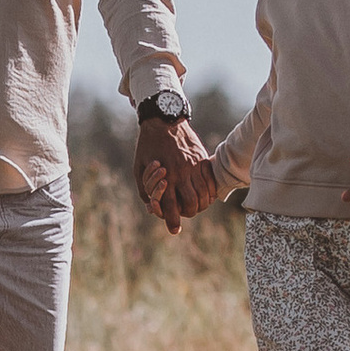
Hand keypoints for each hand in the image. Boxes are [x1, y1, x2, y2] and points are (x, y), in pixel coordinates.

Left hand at [133, 116, 215, 234]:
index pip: (171, 206)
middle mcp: (181, 173)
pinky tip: (206, 195)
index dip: (173, 221)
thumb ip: (144, 189)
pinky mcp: (203, 159)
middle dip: (188, 214)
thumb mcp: (138, 168)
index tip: (174, 230)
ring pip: (204, 195)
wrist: (163, 120)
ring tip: (197, 207)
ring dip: (201, 205)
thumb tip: (151, 206)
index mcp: (165, 177)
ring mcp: (194, 166)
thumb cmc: (147, 146)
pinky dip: (210, 192)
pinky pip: (211, 182)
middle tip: (185, 214)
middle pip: (191, 204)